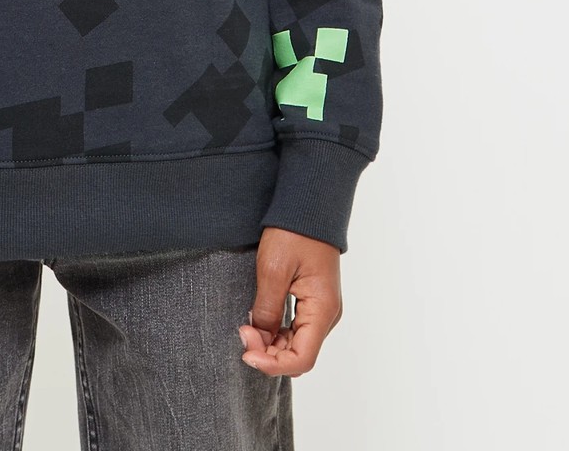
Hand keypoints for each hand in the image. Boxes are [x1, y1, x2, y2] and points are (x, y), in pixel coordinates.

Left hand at [238, 226, 342, 375]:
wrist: (308, 205)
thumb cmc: (294, 232)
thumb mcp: (273, 270)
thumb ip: (267, 309)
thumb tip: (258, 338)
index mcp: (322, 310)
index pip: (302, 359)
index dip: (272, 364)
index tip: (246, 353)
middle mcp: (326, 315)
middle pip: (299, 354)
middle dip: (268, 354)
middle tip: (242, 333)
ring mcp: (320, 308)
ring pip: (296, 343)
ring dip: (271, 344)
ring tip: (247, 327)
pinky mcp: (312, 300)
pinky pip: (295, 328)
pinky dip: (276, 332)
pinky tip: (258, 321)